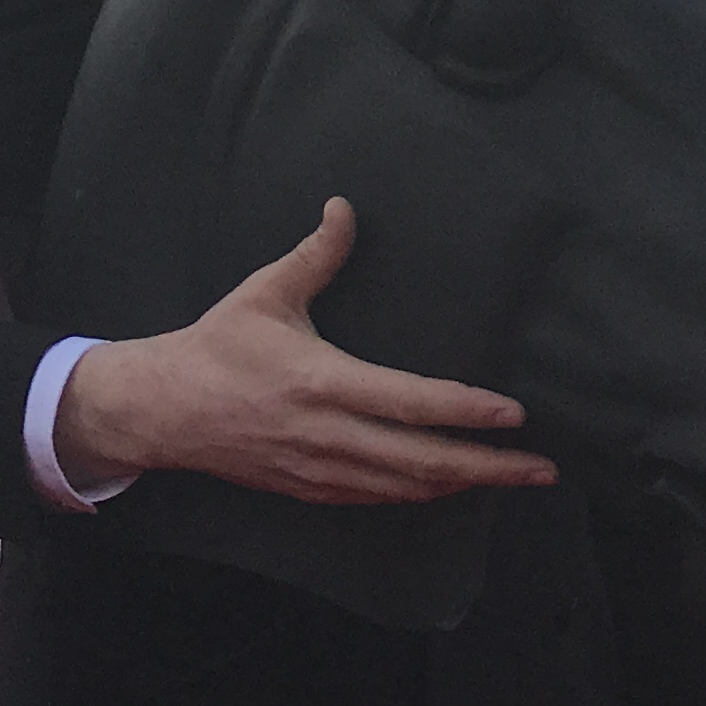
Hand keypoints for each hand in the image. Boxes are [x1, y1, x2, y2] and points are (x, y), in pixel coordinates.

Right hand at [55, 201, 557, 505]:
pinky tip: (449, 485)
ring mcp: (320, 470)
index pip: (411, 403)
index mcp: (321, 383)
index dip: (467, 412)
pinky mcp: (310, 490)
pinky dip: (420, 493)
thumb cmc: (218, 348)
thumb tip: (345, 207)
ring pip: (406, 488)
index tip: (514, 415)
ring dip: (463, 486)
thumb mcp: (265, 293)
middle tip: (542, 468)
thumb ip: (315, 255)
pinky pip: (378, 498)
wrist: (163, 412)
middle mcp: (327, 435)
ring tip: (512, 478)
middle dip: (489, 468)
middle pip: (424, 462)